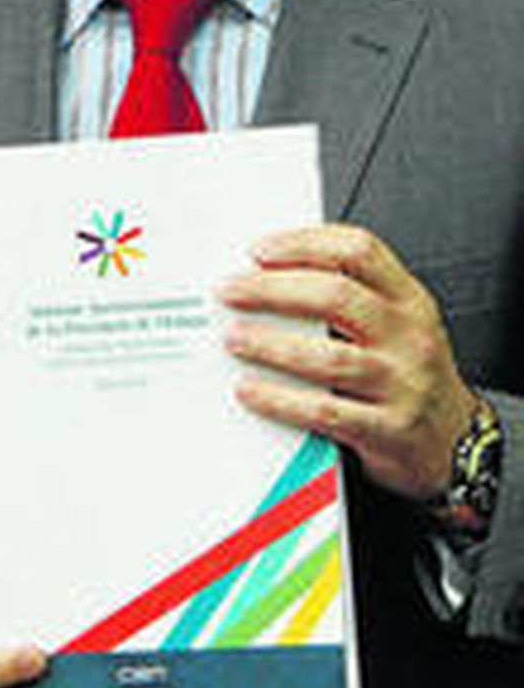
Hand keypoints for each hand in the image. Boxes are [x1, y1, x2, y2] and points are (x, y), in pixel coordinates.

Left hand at [219, 223, 473, 501]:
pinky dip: (281, 400)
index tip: (259, 250)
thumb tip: (263, 277)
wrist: (457, 443)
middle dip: (273, 289)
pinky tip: (250, 390)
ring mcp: (402, 384)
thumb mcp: (394, 326)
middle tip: (230, 291)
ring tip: (233, 338)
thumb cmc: (407, 375)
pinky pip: (325, 411)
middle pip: (336, 296)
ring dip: (271, 344)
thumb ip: (346, 299)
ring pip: (328, 357)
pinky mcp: (387, 429)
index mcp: (408, 301)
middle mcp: (408, 337)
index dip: (304, 244)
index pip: (359, 252)